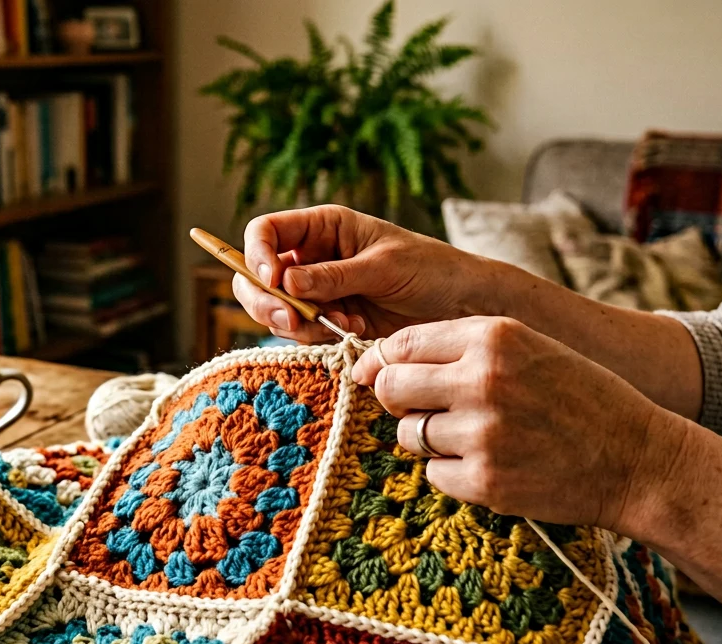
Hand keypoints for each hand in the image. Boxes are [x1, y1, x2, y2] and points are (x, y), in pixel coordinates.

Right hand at [234, 204, 506, 341]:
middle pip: (257, 276)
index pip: (265, 232)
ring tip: (340, 326)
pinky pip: (302, 332)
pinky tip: (352, 333)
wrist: (464, 306)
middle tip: (292, 320)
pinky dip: (317, 338)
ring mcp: (318, 291)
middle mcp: (313, 257)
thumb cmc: (432, 270)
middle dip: (266, 301)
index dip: (258, 255)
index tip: (273, 280)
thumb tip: (284, 282)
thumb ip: (333, 276)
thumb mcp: (383, 267)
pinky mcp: (330, 321)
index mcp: (323, 227)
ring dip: (298, 324)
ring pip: (276, 309)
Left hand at [352, 316, 685, 530]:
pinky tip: (494, 464)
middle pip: (391, 389)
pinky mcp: (486, 482)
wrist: (639, 461)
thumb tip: (374, 365)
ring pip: (408, 435)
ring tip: (477, 437)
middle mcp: (484, 380)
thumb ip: (458, 348)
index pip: (400, 345)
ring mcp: (483, 434)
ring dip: (430, 439)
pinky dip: (453, 473)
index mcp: (494, 337)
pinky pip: (434, 474)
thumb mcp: (528, 349)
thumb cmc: (579, 399)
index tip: (393, 377)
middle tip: (430, 410)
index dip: (387, 363)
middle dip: (400, 401)